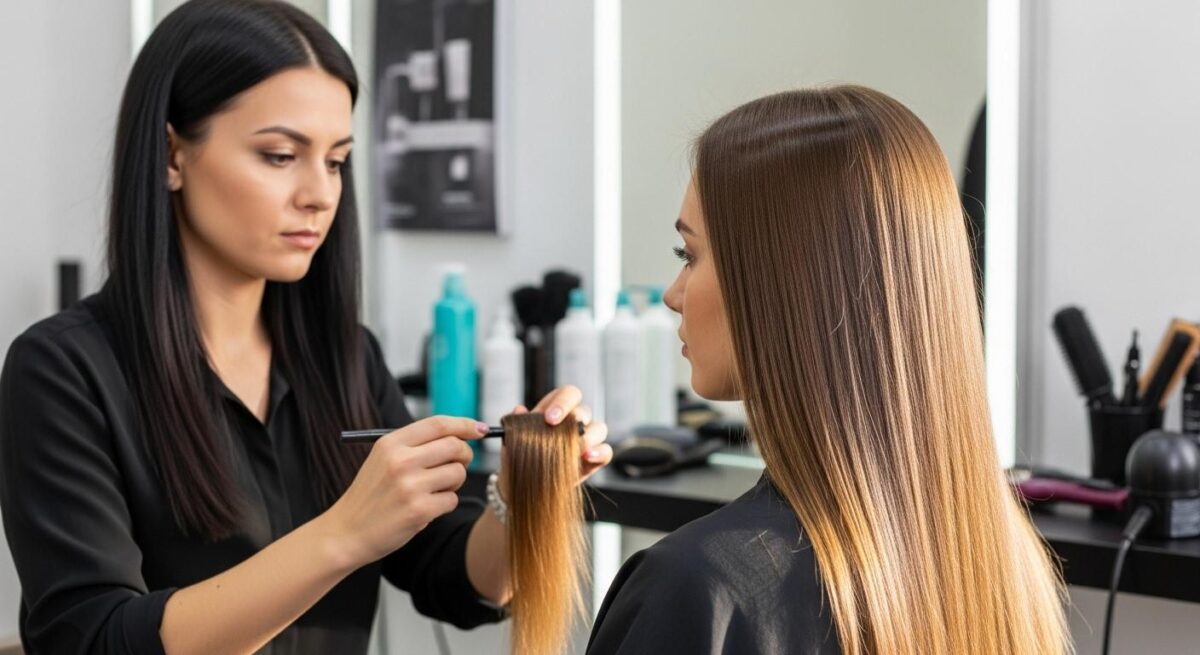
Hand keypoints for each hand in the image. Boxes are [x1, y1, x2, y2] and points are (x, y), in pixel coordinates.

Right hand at [322, 415, 484, 567]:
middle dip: (464, 456)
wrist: (346, 532)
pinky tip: (424, 509)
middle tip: (455, 466)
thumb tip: (461, 436)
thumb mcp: (383, 460)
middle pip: (455, 446)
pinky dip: (444, 505)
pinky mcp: (419, 510)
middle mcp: (401, 460)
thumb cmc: (371, 495)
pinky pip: (452, 499)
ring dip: (453, 483)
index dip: (465, 424)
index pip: (438, 424)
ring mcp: (410, 486)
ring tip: (432, 491)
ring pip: (458, 473)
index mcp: (391, 443)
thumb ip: (416, 446)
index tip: (481, 429)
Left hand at [502, 385, 612, 490]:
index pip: (568, 394)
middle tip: (561, 433)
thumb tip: (519, 410)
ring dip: (588, 437)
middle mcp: (574, 422)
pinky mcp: (593, 460)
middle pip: (584, 410)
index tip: (549, 418)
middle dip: (575, 420)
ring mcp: (586, 440)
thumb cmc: (520, 458)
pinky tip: (587, 456)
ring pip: (599, 428)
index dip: (563, 402)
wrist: (523, 486)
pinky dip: (600, 452)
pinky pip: (606, 451)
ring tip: (575, 449)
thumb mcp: (514, 441)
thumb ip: (517, 425)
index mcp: (556, 410)